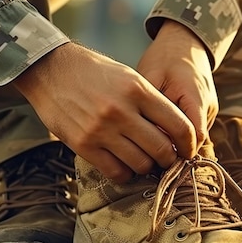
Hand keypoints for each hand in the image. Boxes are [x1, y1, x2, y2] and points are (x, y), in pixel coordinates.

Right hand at [13, 42, 196, 181]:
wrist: (51, 70)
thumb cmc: (96, 73)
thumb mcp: (130, 77)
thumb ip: (153, 103)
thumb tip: (177, 134)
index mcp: (139, 90)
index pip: (179, 126)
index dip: (190, 144)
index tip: (189, 150)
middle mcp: (122, 111)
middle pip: (162, 150)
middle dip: (170, 159)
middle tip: (167, 158)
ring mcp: (101, 130)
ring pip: (141, 164)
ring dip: (147, 166)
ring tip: (144, 159)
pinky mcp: (83, 145)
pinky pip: (116, 171)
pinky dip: (125, 173)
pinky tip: (124, 163)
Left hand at [137, 20, 217, 151]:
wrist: (184, 42)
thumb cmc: (164, 57)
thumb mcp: (150, 78)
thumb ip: (150, 107)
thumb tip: (145, 137)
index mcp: (195, 97)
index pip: (194, 136)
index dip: (176, 151)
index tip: (153, 156)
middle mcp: (208, 106)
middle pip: (195, 141)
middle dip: (174, 152)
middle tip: (147, 157)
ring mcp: (209, 110)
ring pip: (195, 138)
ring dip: (176, 144)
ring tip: (151, 147)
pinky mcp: (205, 111)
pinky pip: (193, 130)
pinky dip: (178, 136)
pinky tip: (158, 137)